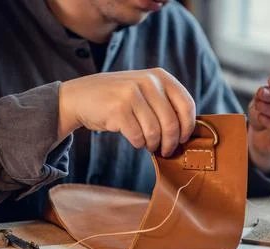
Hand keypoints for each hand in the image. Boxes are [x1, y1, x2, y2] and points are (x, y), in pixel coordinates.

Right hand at [57, 68, 195, 156]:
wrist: (81, 96)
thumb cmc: (118, 98)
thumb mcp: (144, 90)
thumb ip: (165, 103)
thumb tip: (185, 132)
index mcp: (159, 76)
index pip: (186, 105)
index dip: (187, 127)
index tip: (182, 139)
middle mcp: (147, 82)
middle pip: (171, 123)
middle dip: (170, 143)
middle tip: (165, 151)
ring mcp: (132, 94)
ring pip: (154, 132)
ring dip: (152, 144)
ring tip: (148, 144)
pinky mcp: (118, 110)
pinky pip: (137, 137)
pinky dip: (138, 143)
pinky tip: (134, 139)